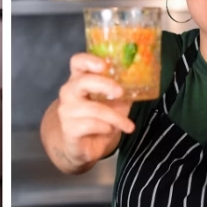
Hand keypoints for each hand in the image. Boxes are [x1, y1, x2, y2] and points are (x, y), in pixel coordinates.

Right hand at [54, 53, 136, 167]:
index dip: (89, 60)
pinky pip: (91, 125)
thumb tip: (139, 79)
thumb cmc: (100, 119)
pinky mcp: (69, 128)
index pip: (78, 62)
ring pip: (93, 109)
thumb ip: (123, 89)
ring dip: (115, 117)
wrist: (86, 146)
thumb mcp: (115, 102)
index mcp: (80, 79)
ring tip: (127, 125)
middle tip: (121, 92)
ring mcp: (67, 110)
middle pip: (83, 81)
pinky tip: (109, 130)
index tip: (104, 65)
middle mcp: (69, 92)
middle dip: (105, 85)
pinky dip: (106, 128)